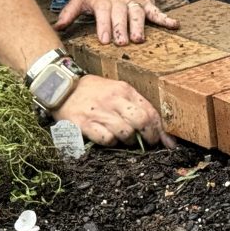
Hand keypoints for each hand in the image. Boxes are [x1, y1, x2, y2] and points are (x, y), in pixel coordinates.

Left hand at [53, 0, 178, 44]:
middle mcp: (120, 1)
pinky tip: (174, 26)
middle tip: (122, 42)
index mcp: (103, 1)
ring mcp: (135, 2)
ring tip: (139, 39)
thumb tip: (57, 27)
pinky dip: (166, 19)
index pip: (104, 13)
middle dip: (122, 28)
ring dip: (139, 26)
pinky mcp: (147, 3)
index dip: (104, 26)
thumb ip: (69, 12)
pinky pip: (157, 12)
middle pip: (121, 15)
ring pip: (138, 14)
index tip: (104, 39)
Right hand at [55, 74, 175, 147]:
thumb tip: (154, 125)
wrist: (61, 87)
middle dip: (150, 136)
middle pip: (141, 120)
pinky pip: (106, 139)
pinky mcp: (84, 124)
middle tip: (149, 143)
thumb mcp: (115, 89)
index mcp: (124, 90)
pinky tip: (108, 139)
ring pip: (125, 132)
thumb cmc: (93, 91)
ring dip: (130, 141)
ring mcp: (99, 112)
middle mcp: (114, 99)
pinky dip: (111, 142)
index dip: (161, 129)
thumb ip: (133, 104)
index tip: (168, 142)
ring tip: (126, 140)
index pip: (150, 110)